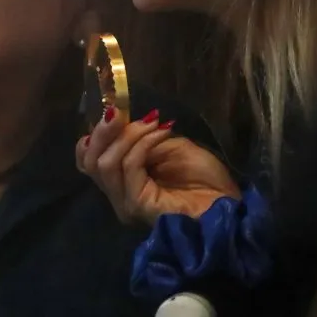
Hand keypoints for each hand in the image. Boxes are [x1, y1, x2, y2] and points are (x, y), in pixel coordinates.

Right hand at [75, 108, 240, 225]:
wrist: (229, 206)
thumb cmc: (205, 179)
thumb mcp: (168, 147)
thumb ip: (141, 139)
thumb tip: (122, 120)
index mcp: (123, 181)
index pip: (87, 159)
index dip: (96, 133)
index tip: (116, 111)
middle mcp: (118, 194)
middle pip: (88, 161)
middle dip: (103, 131)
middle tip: (120, 112)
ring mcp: (125, 201)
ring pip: (105, 162)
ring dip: (128, 135)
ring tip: (153, 123)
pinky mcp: (136, 204)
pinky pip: (129, 166)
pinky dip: (142, 144)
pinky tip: (162, 133)